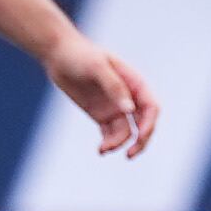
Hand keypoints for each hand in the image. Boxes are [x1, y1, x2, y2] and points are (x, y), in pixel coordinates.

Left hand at [44, 30, 156, 158]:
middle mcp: (128, 97)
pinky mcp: (101, 115)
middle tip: (130, 155)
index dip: (149, 124)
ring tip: (103, 150)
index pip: (151, 107)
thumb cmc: (80, 55)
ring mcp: (115, 107)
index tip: (139, 136)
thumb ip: (114, 87)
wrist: (58, 55)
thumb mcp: (97, 67)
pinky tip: (101, 149)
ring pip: (126, 133)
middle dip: (141, 141)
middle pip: (144, 124)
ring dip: (118, 144)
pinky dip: (109, 144)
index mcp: (134, 82)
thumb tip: (129, 110)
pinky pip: (110, 134)